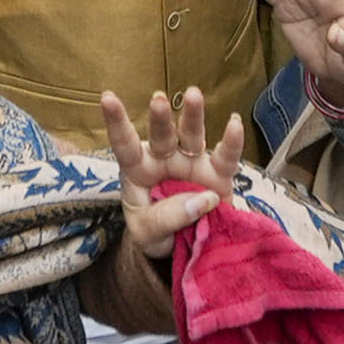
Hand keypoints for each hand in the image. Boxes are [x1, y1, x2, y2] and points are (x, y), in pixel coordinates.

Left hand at [102, 86, 241, 266]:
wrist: (180, 248)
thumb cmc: (154, 231)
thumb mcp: (147, 233)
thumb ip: (166, 219)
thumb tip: (203, 200)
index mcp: (138, 170)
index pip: (125, 145)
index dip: (117, 123)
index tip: (108, 98)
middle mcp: (165, 160)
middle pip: (162, 135)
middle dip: (159, 117)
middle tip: (158, 99)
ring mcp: (192, 164)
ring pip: (192, 136)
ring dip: (192, 116)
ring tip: (192, 94)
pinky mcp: (217, 176)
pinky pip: (225, 158)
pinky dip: (231, 142)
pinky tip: (235, 123)